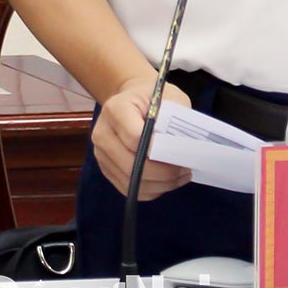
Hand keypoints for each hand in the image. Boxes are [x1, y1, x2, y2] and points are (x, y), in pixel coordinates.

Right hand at [93, 76, 193, 200]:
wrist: (133, 99)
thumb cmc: (154, 96)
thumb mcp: (170, 97)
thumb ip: (175, 118)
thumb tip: (182, 148)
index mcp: (116, 109)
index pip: (134, 137)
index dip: (159, 150)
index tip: (182, 153)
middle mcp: (102, 133)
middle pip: (131, 164)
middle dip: (163, 173)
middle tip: (186, 170)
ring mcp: (101, 154)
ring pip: (131, 182)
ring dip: (160, 185)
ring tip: (181, 176)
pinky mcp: (106, 169)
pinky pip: (129, 189)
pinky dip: (151, 190)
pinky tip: (167, 181)